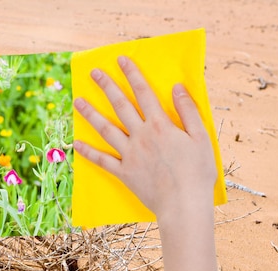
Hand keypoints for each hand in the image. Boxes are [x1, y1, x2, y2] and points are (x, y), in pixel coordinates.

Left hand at [73, 56, 216, 221]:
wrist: (183, 205)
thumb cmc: (198, 173)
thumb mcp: (202, 138)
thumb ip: (189, 111)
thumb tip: (178, 87)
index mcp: (161, 125)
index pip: (144, 92)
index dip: (132, 74)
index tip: (121, 60)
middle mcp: (141, 136)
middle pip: (120, 106)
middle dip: (107, 87)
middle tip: (93, 73)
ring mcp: (129, 154)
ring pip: (106, 129)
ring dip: (90, 114)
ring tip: (77, 101)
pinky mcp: (123, 173)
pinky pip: (102, 160)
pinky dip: (88, 152)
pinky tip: (76, 143)